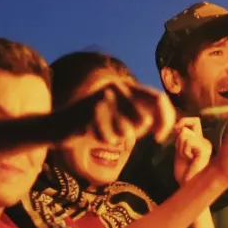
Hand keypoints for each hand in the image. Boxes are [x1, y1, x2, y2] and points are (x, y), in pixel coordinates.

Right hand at [59, 82, 177, 147]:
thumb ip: (143, 115)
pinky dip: (104, 141)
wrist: (58, 125)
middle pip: (144, 119)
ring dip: (118, 138)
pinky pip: (110, 137)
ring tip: (102, 131)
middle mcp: (117, 87)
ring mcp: (103, 98)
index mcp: (126, 86)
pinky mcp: (91, 112)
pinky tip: (91, 133)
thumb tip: (169, 124)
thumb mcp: (122, 116)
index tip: (161, 137)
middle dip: (136, 134)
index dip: (166, 119)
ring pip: (127, 131)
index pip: (159, 98)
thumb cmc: (95, 124)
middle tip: (120, 135)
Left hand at [171, 118, 209, 182]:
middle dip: (179, 141)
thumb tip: (179, 126)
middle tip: (184, 156)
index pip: (193, 121)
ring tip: (188, 160)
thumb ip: (180, 138)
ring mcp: (206, 144)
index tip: (177, 134)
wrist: (189, 187)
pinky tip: (191, 160)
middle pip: (187, 126)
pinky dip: (184, 152)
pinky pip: (188, 142)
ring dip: (181, 148)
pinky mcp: (206, 149)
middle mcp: (205, 140)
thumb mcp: (180, 151)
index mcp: (199, 140)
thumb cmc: (185, 173)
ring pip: (185, 135)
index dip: (182, 123)